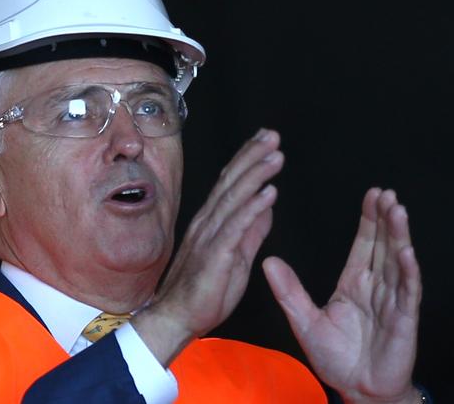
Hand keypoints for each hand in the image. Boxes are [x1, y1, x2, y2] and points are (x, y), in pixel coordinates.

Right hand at [133, 128, 283, 365]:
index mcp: (212, 221)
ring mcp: (209, 236)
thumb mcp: (237, 255)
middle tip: (272, 135)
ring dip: (256, 174)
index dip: (247, 159)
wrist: (177, 317)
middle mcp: (208, 222)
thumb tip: (266, 206)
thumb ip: (251, 230)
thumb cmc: (205, 290)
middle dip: (252, 156)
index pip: (230, 183)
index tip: (264, 141)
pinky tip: (269, 193)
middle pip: (231, 182)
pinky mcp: (215, 254)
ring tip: (275, 155)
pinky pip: (235, 227)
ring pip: (234, 198)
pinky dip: (253, 208)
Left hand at [263, 188, 422, 403]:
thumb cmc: (335, 357)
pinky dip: (407, 272)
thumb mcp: (305, 321)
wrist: (356, 390)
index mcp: (354, 283)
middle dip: (385, 219)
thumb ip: (289, 291)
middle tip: (386, 193)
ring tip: (397, 210)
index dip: (369, 220)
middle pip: (382, 246)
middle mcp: (375, 287)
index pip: (364, 244)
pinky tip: (407, 252)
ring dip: (398, 236)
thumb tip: (268, 261)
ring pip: (396, 262)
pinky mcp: (403, 321)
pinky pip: (406, 293)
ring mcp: (391, 302)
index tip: (371, 194)